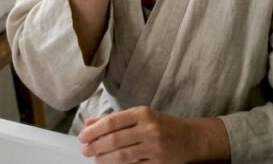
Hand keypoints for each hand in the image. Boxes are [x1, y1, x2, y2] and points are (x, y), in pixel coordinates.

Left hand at [77, 106, 217, 163]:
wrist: (190, 138)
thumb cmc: (161, 124)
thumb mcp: (140, 116)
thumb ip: (115, 119)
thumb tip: (89, 124)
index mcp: (142, 114)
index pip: (112, 122)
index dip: (94, 131)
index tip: (82, 136)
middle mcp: (149, 129)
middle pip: (115, 140)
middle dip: (95, 146)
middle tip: (85, 150)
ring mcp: (154, 147)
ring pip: (122, 156)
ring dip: (104, 159)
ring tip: (95, 158)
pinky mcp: (158, 163)